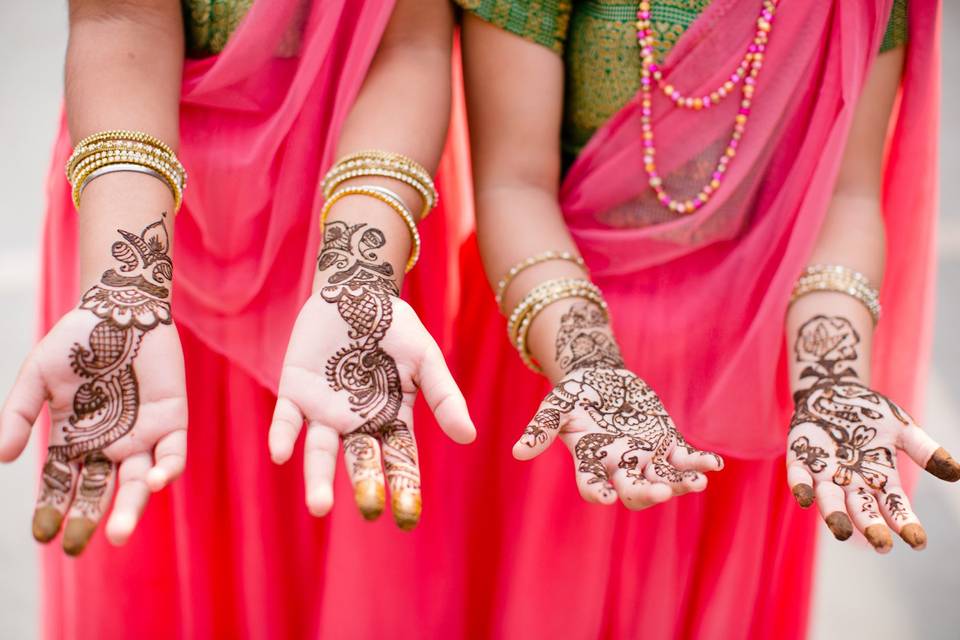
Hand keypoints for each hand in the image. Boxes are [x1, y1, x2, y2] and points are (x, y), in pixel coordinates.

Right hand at [0, 215, 186, 554]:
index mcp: (73, 440)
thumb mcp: (36, 378)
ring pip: (136, 482)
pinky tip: (153, 481)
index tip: (42, 534)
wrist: (119, 308)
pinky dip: (166, 470)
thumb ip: (17, 416)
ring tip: (116, 534)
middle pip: (98, 493)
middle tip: (75, 548)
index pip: (62, 485)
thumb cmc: (75, 341)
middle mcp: (108, 444)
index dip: (52, 509)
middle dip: (87, 521)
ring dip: (129, 508)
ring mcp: (141, 435)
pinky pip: (173, 453)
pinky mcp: (171, 420)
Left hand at [269, 221, 474, 529]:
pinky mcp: (294, 391)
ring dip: (318, 478)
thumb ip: (444, 395)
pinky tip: (281, 454)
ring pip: (320, 451)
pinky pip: (286, 419)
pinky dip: (283, 436)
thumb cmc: (394, 327)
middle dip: (365, 485)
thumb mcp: (425, 358)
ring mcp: (324, 410)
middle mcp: (356, 422)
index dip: (403, 487)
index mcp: (390, 418)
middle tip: (369, 510)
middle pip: (361, 460)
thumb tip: (468, 437)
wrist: (356, 290)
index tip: (406, 516)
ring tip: (319, 507)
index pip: (399, 459)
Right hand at [515, 366, 723, 508]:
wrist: (601, 378)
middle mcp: (619, 466)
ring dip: (680, 484)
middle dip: (647, 494)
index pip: (592, 485)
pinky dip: (699, 463)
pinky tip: (714, 465)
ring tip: (696, 483)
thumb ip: (541, 427)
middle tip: (659, 492)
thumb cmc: (574, 394)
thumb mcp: (556, 404)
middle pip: (633, 491)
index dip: (598, 492)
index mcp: (591, 461)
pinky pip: (684, 459)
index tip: (606, 497)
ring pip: (663, 480)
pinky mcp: (666, 444)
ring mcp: (645, 458)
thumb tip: (518, 452)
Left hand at [787, 315, 959, 551]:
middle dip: (872, 528)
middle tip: (882, 545)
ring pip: (830, 502)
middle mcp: (853, 484)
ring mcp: (825, 475)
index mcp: (881, 480)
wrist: (833, 391)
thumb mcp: (902, 429)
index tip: (917, 542)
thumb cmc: (870, 413)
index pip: (896, 508)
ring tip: (842, 532)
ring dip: (835, 517)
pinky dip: (801, 489)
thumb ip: (924, 450)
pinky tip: (804, 498)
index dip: (906, 524)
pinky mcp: (801, 461)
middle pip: (863, 511)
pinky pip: (798, 479)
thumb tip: (956, 473)